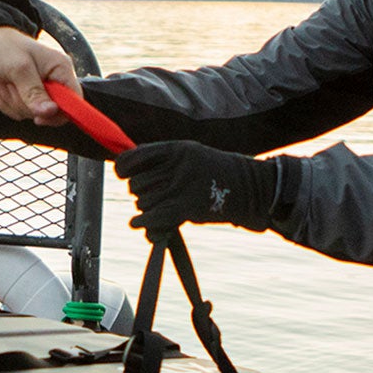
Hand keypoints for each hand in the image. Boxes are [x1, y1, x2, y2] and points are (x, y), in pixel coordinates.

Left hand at [0, 26, 75, 126]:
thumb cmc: (4, 47)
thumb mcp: (19, 69)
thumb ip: (34, 92)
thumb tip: (50, 112)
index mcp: (61, 68)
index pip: (74, 100)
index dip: (59, 114)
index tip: (38, 117)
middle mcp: (54, 80)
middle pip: (49, 112)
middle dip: (24, 103)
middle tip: (10, 83)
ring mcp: (41, 90)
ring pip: (32, 113)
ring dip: (11, 101)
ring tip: (3, 81)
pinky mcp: (27, 97)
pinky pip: (20, 113)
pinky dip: (5, 103)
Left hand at [113, 143, 282, 233]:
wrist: (250, 188)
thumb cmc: (217, 173)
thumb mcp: (191, 155)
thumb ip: (162, 160)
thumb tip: (129, 170)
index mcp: (176, 149)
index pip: (134, 157)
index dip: (123, 168)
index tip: (122, 174)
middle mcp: (176, 166)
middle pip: (136, 183)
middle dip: (139, 192)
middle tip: (152, 195)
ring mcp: (182, 187)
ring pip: (143, 202)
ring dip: (146, 208)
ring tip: (160, 207)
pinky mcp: (187, 208)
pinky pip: (153, 217)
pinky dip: (142, 222)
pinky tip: (139, 223)